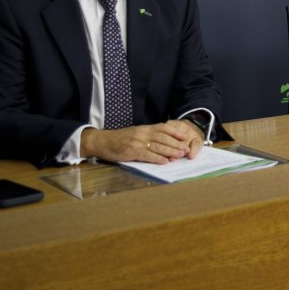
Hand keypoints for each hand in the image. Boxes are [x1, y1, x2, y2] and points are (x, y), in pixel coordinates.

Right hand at [81, 120, 205, 163]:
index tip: (185, 136)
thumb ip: (148, 135)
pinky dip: (157, 158)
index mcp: (144, 129)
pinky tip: (165, 161)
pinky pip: (147, 155)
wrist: (102, 141)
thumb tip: (162, 140)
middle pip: (163, 138)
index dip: (175, 132)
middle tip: (186, 149)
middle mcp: (142, 134)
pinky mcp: (131, 151)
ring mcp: (137, 142)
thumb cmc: (120, 139)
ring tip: (179, 155)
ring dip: (170, 151)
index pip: (163, 128)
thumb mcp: (135, 133)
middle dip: (176, 144)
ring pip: (157, 146)